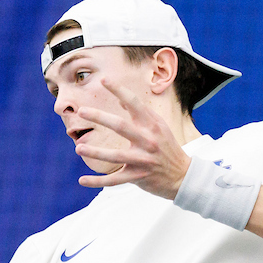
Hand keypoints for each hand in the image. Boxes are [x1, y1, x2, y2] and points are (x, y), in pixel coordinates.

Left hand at [74, 78, 191, 196]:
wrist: (183, 176)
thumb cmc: (167, 147)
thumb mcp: (159, 127)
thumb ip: (141, 114)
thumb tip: (122, 100)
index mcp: (152, 125)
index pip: (134, 103)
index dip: (119, 90)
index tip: (104, 80)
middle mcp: (148, 140)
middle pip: (121, 126)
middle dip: (100, 117)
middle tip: (82, 110)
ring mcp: (143, 160)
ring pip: (115, 155)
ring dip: (96, 152)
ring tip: (78, 148)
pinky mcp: (138, 177)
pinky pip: (114, 180)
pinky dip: (97, 182)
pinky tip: (82, 180)